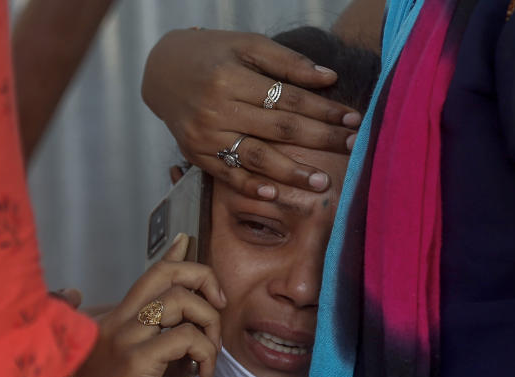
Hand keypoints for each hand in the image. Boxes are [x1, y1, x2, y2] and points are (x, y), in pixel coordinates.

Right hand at [56, 234, 225, 376]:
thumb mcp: (131, 372)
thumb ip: (151, 344)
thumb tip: (181, 329)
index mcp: (111, 322)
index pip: (148, 275)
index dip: (174, 255)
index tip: (188, 241)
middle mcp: (114, 322)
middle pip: (165, 274)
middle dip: (204, 278)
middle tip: (220, 306)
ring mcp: (123, 340)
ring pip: (182, 302)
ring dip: (211, 325)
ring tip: (210, 355)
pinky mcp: (136, 362)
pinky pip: (185, 337)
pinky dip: (205, 352)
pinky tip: (204, 374)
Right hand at [142, 28, 361, 199]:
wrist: (162, 72)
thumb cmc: (211, 54)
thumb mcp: (247, 45)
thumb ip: (287, 62)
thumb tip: (329, 78)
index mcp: (230, 78)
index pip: (288, 98)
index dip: (323, 110)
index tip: (352, 120)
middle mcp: (216, 110)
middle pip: (278, 129)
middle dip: (319, 140)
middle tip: (351, 149)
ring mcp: (205, 136)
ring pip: (255, 158)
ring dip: (292, 172)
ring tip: (322, 182)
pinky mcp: (196, 155)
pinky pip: (228, 176)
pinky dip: (251, 186)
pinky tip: (276, 193)